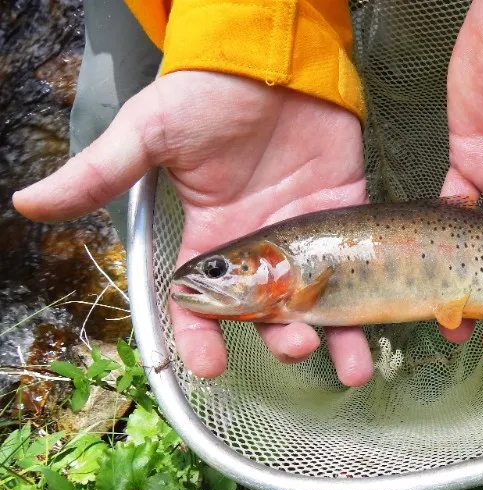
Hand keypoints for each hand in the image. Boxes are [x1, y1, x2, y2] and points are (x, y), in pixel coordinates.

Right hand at [13, 71, 374, 386]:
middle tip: (291, 346)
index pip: (202, 305)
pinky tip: (378, 328)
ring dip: (334, 338)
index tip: (209, 365)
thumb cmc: (208, 94)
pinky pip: (359, 265)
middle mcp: (261, 249)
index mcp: (214, 239)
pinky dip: (369, 299)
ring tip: (351, 366)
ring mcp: (305, 236)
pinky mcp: (345, 217)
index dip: (202, 338)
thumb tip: (31, 203)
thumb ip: (102, 174)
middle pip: (269, 314)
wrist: (271, 60)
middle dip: (279, 339)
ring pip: (320, 302)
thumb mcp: (149, 134)